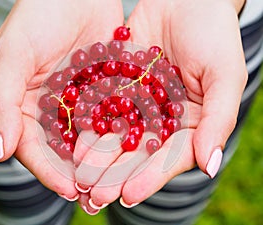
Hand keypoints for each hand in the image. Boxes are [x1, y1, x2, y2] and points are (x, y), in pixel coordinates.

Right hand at [0, 0, 123, 199]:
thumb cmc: (37, 15)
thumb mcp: (13, 54)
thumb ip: (2, 102)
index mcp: (28, 107)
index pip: (35, 149)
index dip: (48, 171)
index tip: (67, 190)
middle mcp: (57, 110)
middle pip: (67, 151)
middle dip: (81, 174)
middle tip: (97, 197)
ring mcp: (85, 101)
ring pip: (94, 139)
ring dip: (106, 162)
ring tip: (120, 184)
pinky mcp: (109, 89)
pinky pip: (117, 115)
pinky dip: (125, 133)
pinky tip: (137, 150)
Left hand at [75, 0, 246, 208]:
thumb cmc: (214, 34)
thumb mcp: (224, 75)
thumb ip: (218, 120)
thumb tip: (210, 164)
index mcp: (188, 124)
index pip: (168, 159)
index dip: (149, 178)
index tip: (128, 195)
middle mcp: (160, 119)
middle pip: (137, 153)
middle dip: (116, 175)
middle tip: (95, 197)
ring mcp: (138, 103)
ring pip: (115, 134)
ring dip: (97, 156)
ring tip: (79, 176)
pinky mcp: (119, 85)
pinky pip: (103, 106)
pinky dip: (89, 123)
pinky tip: (72, 140)